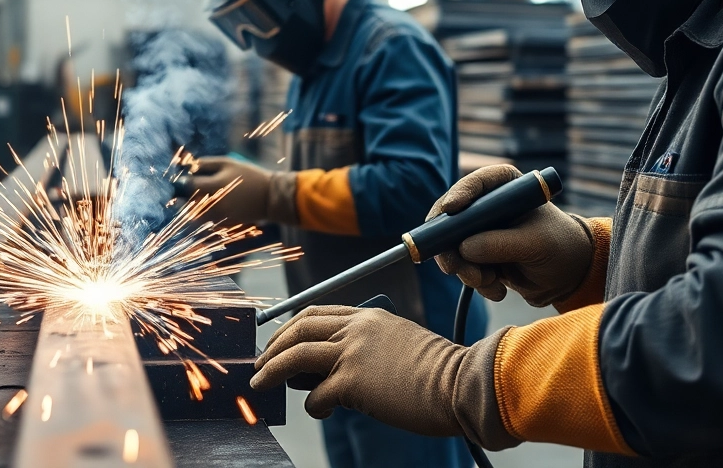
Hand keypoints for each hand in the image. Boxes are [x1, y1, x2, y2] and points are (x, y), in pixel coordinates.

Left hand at [187, 156, 291, 224]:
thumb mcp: (229, 163)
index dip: (183, 181)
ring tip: (185, 205)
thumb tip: (187, 166)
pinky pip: (206, 224)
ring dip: (188, 211)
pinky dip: (200, 219)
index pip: (189, 185)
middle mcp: (215, 203)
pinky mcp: (225, 225)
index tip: (182, 179)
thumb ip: (206, 163)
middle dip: (180, 199)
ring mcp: (220, 216)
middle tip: (177, 195)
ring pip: (194, 217)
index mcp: (215, 185)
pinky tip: (202, 211)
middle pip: (188, 204)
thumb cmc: (249, 175)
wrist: (270, 197)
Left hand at [251, 306, 470, 434]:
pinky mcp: (353, 381)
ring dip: (272, 370)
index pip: (317, 312)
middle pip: (299, 328)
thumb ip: (369, 347)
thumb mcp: (401, 344)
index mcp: (370, 316)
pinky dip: (312, 405)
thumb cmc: (439, 374)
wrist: (463, 384)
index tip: (277, 342)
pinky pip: (316, 394)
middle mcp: (358, 328)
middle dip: (273, 346)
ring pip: (296, 355)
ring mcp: (354, 353)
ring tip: (260, 384)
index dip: (290, 327)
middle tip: (259, 364)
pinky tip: (320, 410)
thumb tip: (334, 371)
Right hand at [431, 165, 593, 306]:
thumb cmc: (560, 246)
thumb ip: (501, 244)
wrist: (569, 275)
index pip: (479, 183)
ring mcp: (481, 232)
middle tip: (451, 266)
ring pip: (453, 247)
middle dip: (448, 244)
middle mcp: (488, 206)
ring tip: (489, 282)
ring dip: (466, 270)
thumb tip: (464, 248)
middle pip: (452, 217)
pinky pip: (464, 269)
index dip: (460, 193)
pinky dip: (477, 282)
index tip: (451, 210)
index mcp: (507, 187)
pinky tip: (498, 289)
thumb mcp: (535, 244)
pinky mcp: (479, 255)